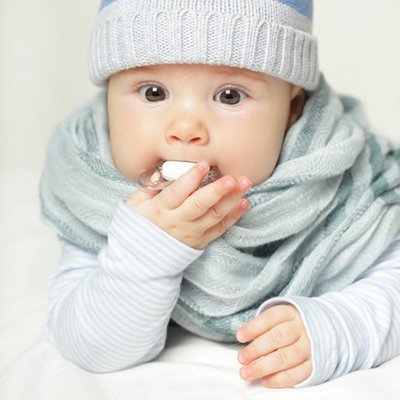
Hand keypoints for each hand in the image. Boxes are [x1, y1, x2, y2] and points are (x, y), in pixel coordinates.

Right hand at [126, 161, 251, 248]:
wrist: (142, 258)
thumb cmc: (139, 225)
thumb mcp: (135, 204)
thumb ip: (150, 187)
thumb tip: (164, 171)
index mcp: (160, 210)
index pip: (177, 192)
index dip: (191, 178)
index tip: (203, 165)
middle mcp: (177, 222)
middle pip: (199, 205)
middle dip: (217, 190)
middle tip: (233, 178)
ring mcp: (192, 233)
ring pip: (214, 216)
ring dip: (231, 200)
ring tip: (245, 184)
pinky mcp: (201, 241)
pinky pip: (220, 229)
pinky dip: (233, 216)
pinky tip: (244, 203)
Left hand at [236, 304, 311, 387]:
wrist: (322, 329)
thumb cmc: (291, 325)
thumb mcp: (280, 318)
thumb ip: (264, 328)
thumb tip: (243, 342)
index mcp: (291, 313)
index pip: (270, 318)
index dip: (253, 327)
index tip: (239, 336)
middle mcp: (301, 329)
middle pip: (277, 338)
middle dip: (256, 349)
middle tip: (241, 358)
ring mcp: (309, 347)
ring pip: (286, 357)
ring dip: (263, 367)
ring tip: (247, 372)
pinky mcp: (315, 364)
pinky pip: (298, 374)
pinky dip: (279, 379)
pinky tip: (265, 381)